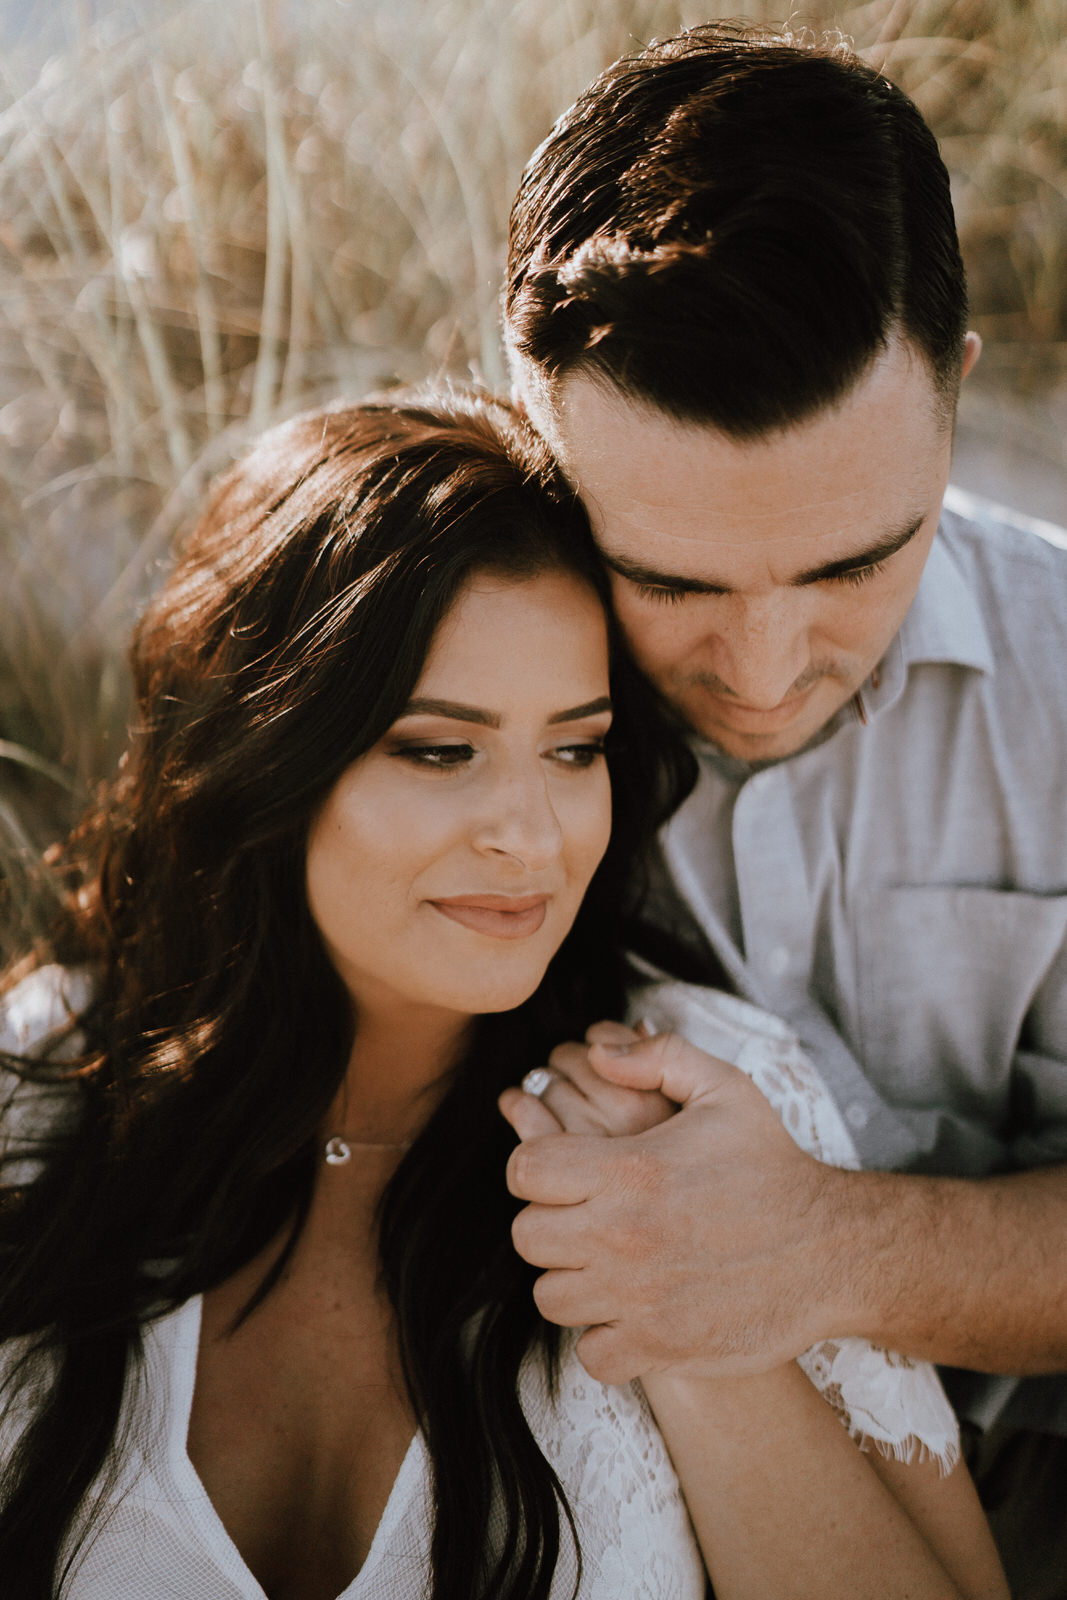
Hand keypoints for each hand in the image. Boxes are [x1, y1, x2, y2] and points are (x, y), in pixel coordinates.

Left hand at [504, 1029, 851, 1384]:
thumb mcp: (724, 1089)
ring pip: (551, 1296)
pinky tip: (630, 1311)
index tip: (565, 1173)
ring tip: (606, 1264)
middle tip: (585, 1219)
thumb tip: (597, 1053)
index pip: (525, 1171)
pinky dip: (602, 1338)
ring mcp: (639, 1297)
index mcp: (628, 1169)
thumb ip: (656, 1056)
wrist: (832, 1249)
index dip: (536, 1168)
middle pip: (526, 1236)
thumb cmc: (773, 1166)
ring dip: (571, 1279)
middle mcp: (623, 1234)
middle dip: (548, 1223)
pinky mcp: (661, 1346)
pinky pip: (591, 1354)